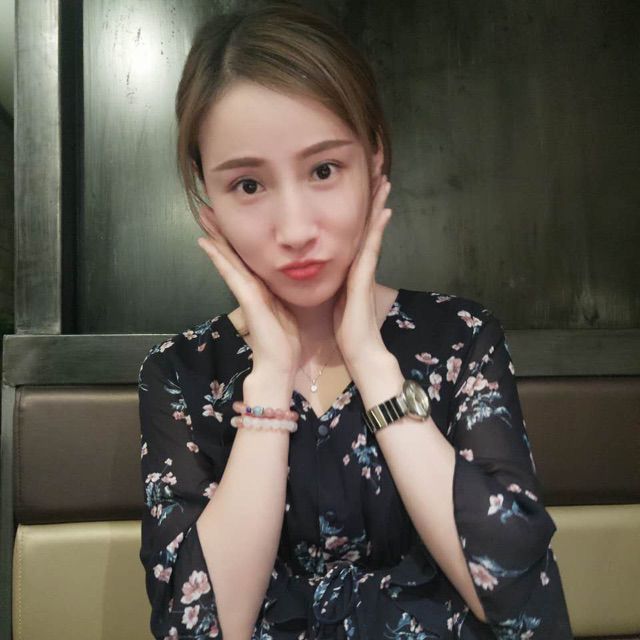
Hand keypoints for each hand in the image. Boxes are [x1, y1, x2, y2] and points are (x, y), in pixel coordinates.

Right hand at [196, 206, 301, 376]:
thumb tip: (292, 278)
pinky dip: (218, 258)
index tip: (227, 219)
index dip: (235, 238)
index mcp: (261, 288)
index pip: (245, 257)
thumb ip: (285, 293)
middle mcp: (250, 287)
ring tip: (203, 217)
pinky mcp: (247, 299)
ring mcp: (246, 293)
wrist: (280, 364)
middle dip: (220, 232)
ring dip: (215, 237)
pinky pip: (231, 273)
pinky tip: (206, 243)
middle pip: (232, 253)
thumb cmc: (286, 341)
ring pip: (227, 258)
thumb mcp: (288, 309)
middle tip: (206, 209)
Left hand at [332, 174, 392, 367]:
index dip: (360, 208)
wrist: (360, 349)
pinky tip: (384, 211)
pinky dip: (378, 229)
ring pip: (372, 229)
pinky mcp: (365, 277)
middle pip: (367, 223)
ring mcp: (366, 269)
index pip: (355, 230)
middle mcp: (361, 264)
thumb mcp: (336, 297)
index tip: (362, 185)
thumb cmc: (346, 327)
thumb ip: (334, 281)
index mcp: (351, 267)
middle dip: (372, 197)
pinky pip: (372, 247)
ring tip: (385, 180)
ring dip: (378, 204)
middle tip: (378, 171)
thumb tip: (320, 269)